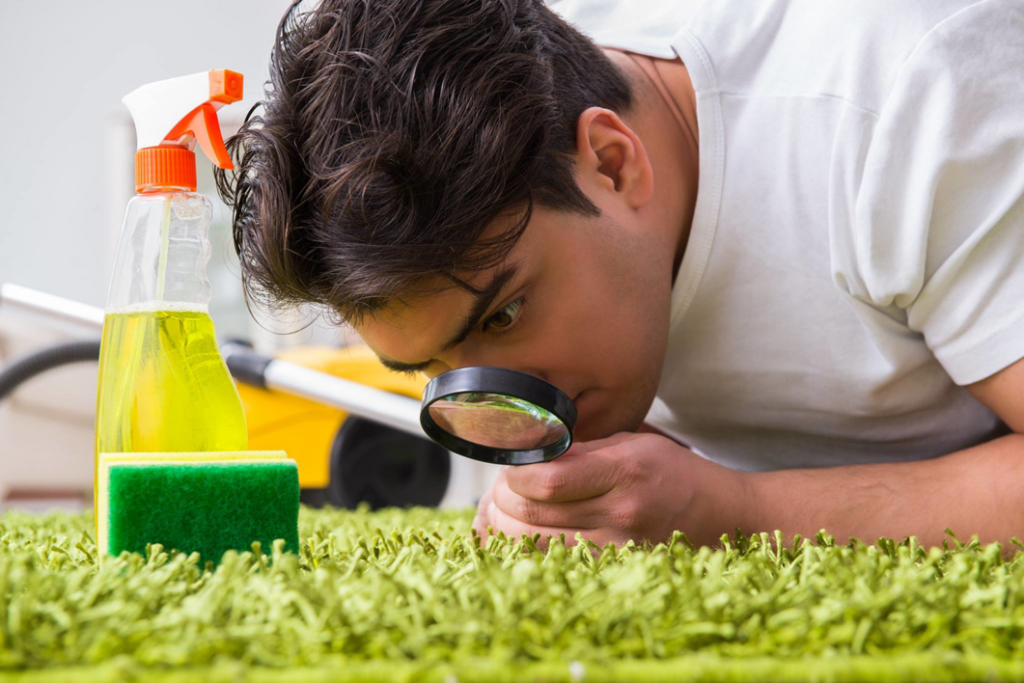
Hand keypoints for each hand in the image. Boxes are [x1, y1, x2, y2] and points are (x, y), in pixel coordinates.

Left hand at [472, 432, 748, 548]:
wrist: (725, 517)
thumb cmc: (676, 473)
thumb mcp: (634, 444)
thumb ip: (582, 450)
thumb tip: (529, 452)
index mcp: (624, 472)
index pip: (547, 482)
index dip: (515, 476)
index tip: (510, 467)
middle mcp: (620, 513)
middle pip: (534, 516)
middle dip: (502, 501)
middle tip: (499, 489)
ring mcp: (617, 548)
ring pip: (536, 546)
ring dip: (507, 529)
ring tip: (503, 511)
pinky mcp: (615, 569)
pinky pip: (555, 564)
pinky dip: (527, 552)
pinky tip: (516, 538)